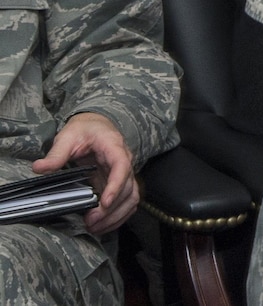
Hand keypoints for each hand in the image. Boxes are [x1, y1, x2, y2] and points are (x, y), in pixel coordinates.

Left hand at [36, 111, 136, 232]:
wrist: (96, 126)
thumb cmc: (84, 129)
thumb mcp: (68, 136)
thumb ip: (56, 153)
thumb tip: (39, 168)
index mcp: (114, 147)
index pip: (122, 167)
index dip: (116, 186)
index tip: (104, 203)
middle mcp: (124, 161)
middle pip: (129, 187)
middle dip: (111, 209)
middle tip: (91, 222)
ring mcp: (124, 174)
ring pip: (132, 197)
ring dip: (117, 215)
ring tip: (96, 228)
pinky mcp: (119, 183)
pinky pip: (127, 201)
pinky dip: (119, 216)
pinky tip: (104, 225)